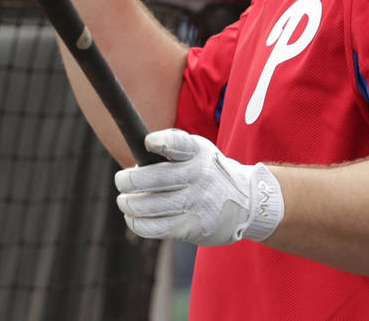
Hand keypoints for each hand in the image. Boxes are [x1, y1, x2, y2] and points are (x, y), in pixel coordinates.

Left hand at [115, 129, 283, 246]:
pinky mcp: (191, 227)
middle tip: (121, 180)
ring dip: (129, 203)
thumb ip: (172, 148)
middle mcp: (199, 176)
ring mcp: (196, 202)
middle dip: (128, 180)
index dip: (161, 142)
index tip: (147, 142)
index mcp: (198, 152)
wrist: (247, 202)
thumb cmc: (210, 173)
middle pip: (155, 178)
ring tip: (124, 201)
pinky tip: (133, 218)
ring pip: (149, 204)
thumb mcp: (200, 151)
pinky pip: (155, 226)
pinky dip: (137, 222)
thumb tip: (136, 158)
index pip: (179, 144)